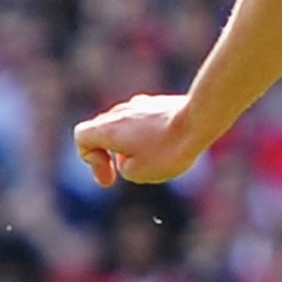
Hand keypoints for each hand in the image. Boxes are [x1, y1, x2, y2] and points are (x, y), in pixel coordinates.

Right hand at [72, 92, 206, 186]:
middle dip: (110, 154)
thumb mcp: (140, 173)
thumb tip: (131, 157)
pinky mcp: (161, 103)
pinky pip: (147, 121)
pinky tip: (170, 146)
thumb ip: (126, 168)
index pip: (81, 137)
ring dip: (132, 144)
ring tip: (154, 159)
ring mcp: (141, 104)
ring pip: (127, 126)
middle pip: (103, 131)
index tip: (111, 178)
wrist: (200, 120)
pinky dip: (150, 135)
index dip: (90, 160)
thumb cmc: (168, 149)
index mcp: (107, 127)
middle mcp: (120, 111)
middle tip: (128, 172)